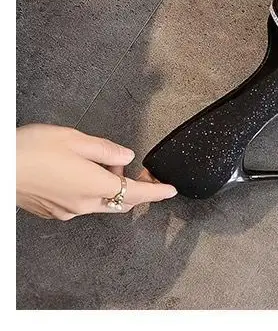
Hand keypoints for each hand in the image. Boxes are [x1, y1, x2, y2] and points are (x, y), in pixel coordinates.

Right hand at [16, 124, 176, 219]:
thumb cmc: (33, 149)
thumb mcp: (76, 139)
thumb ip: (106, 149)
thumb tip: (126, 156)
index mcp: (93, 185)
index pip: (135, 193)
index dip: (156, 192)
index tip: (170, 190)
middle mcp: (82, 204)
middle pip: (120, 201)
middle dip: (134, 188)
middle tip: (139, 170)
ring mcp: (66, 211)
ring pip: (101, 203)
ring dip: (110, 187)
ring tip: (105, 163)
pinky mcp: (52, 211)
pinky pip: (81, 203)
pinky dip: (91, 190)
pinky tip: (82, 172)